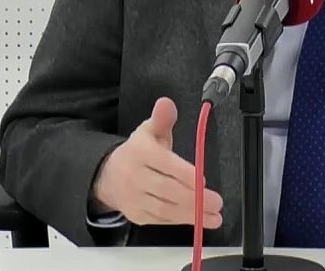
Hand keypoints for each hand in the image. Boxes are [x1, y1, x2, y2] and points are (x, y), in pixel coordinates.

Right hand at [91, 97, 222, 227]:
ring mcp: (134, 198)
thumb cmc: (138, 152)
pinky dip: (181, 221)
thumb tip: (167, 104)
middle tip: (216, 201)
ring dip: (191, 214)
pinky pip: (160, 220)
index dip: (183, 173)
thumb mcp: (149, 131)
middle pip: (166, 189)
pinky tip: (199, 220)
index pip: (163, 163)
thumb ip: (162, 119)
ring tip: (214, 216)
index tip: (203, 180)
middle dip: (193, 198)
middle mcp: (134, 176)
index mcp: (139, 152)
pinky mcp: (137, 215)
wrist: (108, 176)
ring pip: (164, 209)